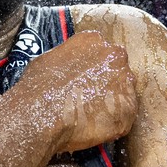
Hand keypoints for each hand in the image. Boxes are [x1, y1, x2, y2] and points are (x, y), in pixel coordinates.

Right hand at [20, 31, 136, 152]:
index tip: (86, 80)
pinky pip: (125, 116)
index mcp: (94, 40)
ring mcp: (124, 82)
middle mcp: (114, 56)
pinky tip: (94, 126)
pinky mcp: (128, 108)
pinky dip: (113, 123)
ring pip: (123, 93)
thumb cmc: (38, 87)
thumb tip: (70, 69)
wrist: (41, 112)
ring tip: (90, 115)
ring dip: (112, 102)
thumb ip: (69, 59)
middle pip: (117, 70)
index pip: (102, 52)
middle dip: (107, 83)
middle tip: (89, 99)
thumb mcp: (49, 59)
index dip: (95, 69)